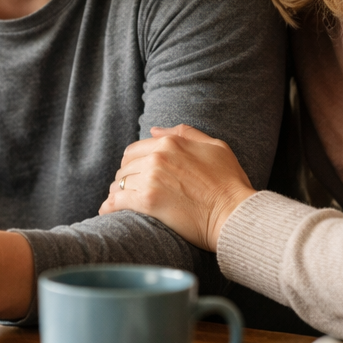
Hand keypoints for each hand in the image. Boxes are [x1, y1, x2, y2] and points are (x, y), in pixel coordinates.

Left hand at [98, 125, 254, 250]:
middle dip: (125, 178)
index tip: (135, 175)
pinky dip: (109, 207)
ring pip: (119, 183)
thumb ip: (184, 133)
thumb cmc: (230, 183)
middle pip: (125, 167)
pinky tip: (107, 212)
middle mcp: (157, 157)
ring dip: (117, 193)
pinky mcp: (148, 201)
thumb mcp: (215, 146)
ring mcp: (151, 178)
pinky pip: (117, 201)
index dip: (133, 163)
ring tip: (119, 202)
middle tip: (128, 191)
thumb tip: (154, 129)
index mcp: (171, 142)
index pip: (136, 150)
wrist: (235, 214)